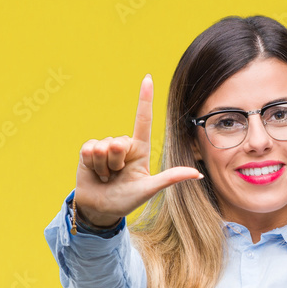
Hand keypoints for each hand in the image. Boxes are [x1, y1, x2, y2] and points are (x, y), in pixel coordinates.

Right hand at [74, 74, 202, 227]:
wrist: (100, 209)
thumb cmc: (126, 200)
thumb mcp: (149, 190)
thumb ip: (170, 179)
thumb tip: (198, 174)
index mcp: (140, 149)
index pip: (143, 120)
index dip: (144, 99)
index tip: (147, 78)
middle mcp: (123, 144)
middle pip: (118, 141)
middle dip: (115, 163)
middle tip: (116, 176)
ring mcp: (105, 146)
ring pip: (103, 147)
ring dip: (103, 167)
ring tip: (106, 177)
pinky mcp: (88, 150)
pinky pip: (89, 149)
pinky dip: (91, 164)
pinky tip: (94, 173)